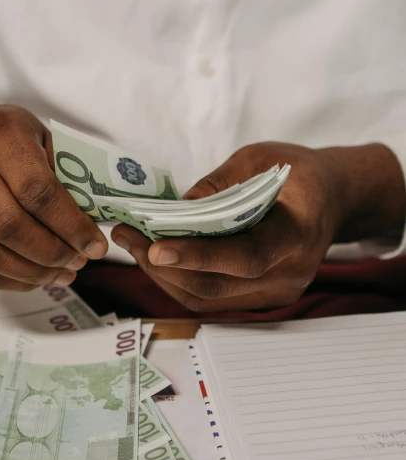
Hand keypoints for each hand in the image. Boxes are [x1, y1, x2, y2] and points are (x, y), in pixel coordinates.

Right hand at [0, 103, 107, 289]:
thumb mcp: (41, 137)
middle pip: (10, 225)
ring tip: (63, 273)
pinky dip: (11, 280)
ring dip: (33, 272)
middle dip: (53, 252)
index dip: (70, 224)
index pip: (36, 189)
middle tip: (80, 261)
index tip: (96, 245)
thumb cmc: (8, 140)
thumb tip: (95, 223)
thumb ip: (66, 174)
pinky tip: (36, 277)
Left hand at [111, 141, 405, 312]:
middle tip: (127, 236)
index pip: (245, 257)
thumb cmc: (298, 174)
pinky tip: (157, 257)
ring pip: (207, 299)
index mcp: (297, 234)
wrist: (333, 197)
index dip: (198, 256)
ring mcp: (276, 293)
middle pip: (216, 286)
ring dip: (164, 276)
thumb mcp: (258, 160)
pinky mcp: (261, 299)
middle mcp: (289, 274)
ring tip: (133, 245)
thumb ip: (216, 187)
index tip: (156, 248)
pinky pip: (212, 299)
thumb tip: (171, 212)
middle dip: (163, 266)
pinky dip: (180, 280)